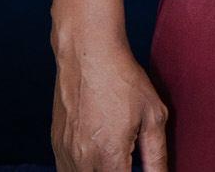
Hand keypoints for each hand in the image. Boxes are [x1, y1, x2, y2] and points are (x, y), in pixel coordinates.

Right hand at [51, 41, 169, 171]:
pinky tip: (98, 158)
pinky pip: (66, 171)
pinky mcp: (56, 145)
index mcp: (109, 155)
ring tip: (115, 159)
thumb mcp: (153, 116)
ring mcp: (65, 153)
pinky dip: (82, 170)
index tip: (138, 169)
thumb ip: (157, 156)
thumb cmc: (123, 80)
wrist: (88, 54)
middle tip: (127, 163)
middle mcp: (83, 160)